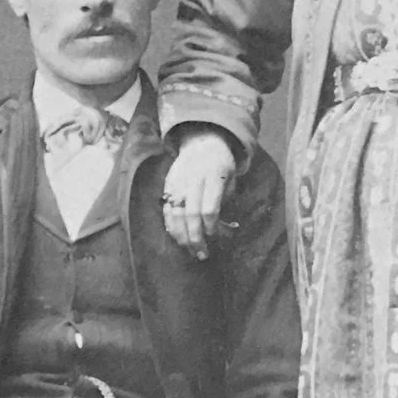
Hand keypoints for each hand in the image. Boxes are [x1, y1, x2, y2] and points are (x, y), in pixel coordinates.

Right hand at [162, 127, 238, 257]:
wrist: (202, 142)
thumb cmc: (221, 166)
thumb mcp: (230, 178)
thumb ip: (224, 201)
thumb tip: (222, 229)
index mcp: (213, 175)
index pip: (209, 207)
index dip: (211, 226)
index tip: (215, 235)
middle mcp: (192, 179)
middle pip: (190, 214)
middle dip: (196, 237)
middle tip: (202, 254)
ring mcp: (177, 182)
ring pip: (175, 215)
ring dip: (182, 236)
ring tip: (191, 251)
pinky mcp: (167, 186)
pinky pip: (166, 211)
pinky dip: (172, 227)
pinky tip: (179, 239)